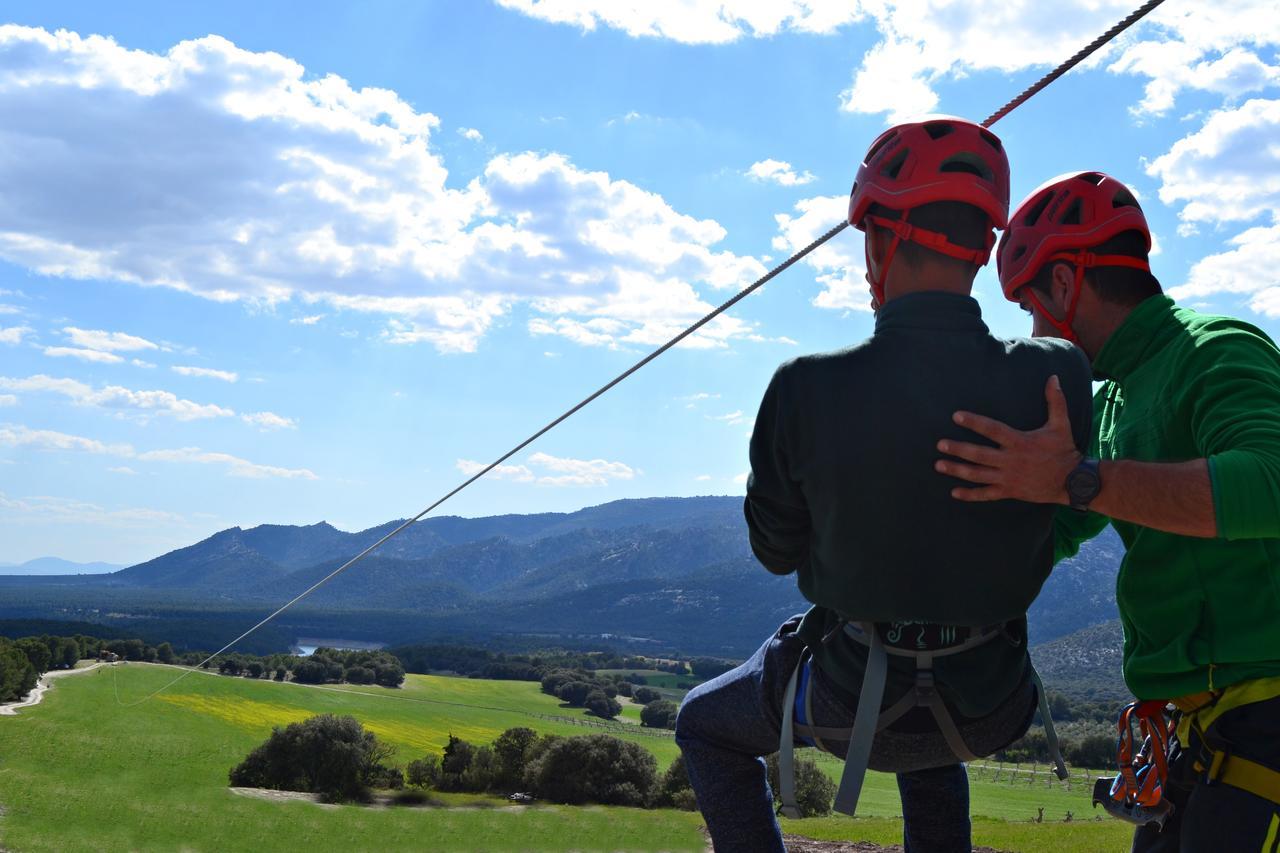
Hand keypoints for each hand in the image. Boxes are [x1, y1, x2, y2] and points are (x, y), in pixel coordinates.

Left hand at [935, 375, 1081, 503]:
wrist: (1073, 482)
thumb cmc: (1064, 451)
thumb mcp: (1061, 425)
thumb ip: (1055, 401)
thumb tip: (1054, 377)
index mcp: (1019, 442)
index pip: (992, 429)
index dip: (974, 422)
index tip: (956, 416)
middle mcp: (1011, 460)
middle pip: (979, 455)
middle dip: (958, 449)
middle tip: (940, 445)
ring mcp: (1008, 478)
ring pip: (978, 475)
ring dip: (957, 470)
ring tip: (939, 465)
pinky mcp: (1010, 492)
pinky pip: (986, 495)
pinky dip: (970, 495)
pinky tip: (954, 492)